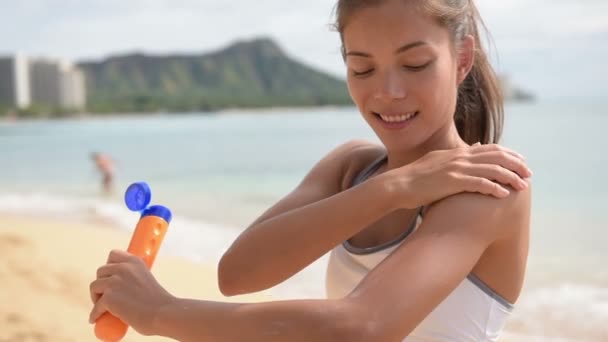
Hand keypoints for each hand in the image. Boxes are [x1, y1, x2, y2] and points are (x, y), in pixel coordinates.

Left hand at [89, 250, 174, 335]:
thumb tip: (123, 286)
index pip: (113, 254)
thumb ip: (135, 277)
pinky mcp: (108, 297)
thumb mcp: (147, 279)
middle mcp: (123, 268)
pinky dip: (95, 314)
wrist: (162, 314)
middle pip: (100, 271)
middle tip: (106, 295)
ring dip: (96, 297)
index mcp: (134, 261)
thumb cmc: (158, 302)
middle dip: (102, 282)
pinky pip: (95, 307)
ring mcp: (114, 282)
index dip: (109, 265)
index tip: (110, 275)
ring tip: (102, 306)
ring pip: (94, 287)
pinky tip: (95, 319)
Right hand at [389, 143, 531, 208]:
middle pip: (495, 156)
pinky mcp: (452, 181)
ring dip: (510, 177)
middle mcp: (459, 157)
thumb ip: (455, 160)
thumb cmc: (415, 180)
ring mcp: (456, 168)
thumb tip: (471, 154)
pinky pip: (479, 182)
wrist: (397, 185)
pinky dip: (494, 187)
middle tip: (529, 174)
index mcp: (456, 153)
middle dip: (515, 164)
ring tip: (523, 186)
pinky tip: (503, 194)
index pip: (489, 148)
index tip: (521, 162)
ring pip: (491, 169)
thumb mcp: (436, 164)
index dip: (508, 154)